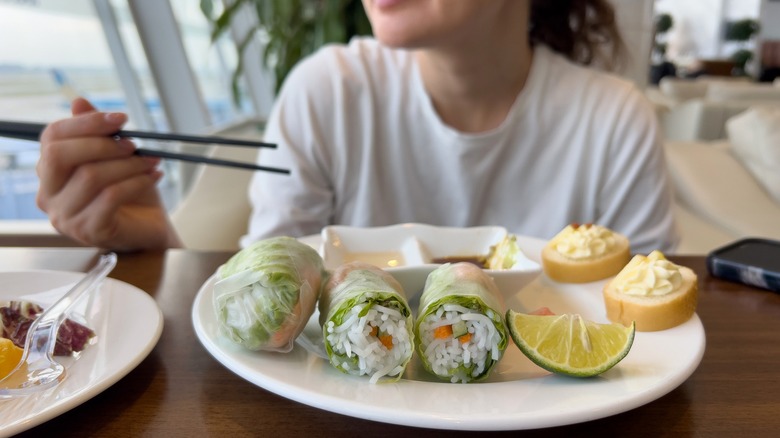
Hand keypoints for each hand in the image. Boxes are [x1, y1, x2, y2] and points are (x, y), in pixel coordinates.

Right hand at [36, 98, 181, 250]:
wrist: (150, 229)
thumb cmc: (130, 193)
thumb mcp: (116, 158)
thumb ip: (97, 132)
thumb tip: (79, 102)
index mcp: (50, 173)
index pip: (52, 138)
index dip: (86, 123)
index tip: (121, 118)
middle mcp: (48, 195)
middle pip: (60, 156)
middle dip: (102, 144)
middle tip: (134, 144)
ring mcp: (65, 217)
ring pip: (90, 176)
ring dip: (128, 164)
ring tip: (152, 162)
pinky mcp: (89, 231)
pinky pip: (110, 197)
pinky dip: (137, 182)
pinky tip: (154, 176)